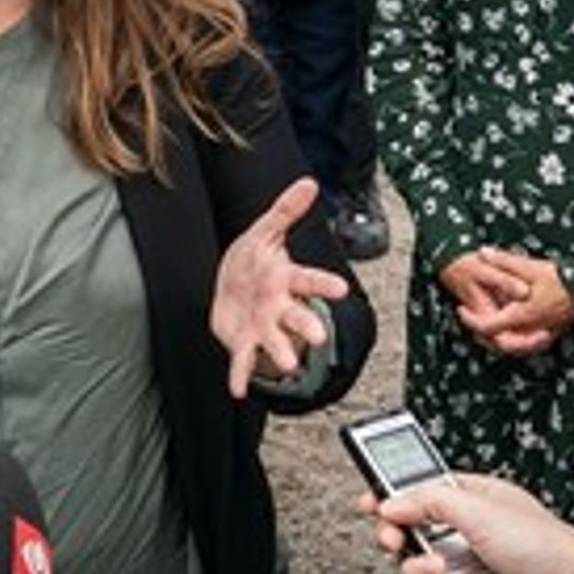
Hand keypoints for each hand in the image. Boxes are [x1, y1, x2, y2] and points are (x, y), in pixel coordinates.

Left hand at [211, 178, 352, 397]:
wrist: (231, 288)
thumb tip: (310, 183)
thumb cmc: (253, 259)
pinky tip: (239, 390)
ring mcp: (263, 326)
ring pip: (274, 342)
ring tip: (288, 367)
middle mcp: (279, 306)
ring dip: (281, 354)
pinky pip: (243, 361)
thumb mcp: (266, 230)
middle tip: (320, 339)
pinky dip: (241, 376)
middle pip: (297, 316)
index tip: (341, 290)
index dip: (323, 285)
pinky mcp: (244, 342)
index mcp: (285, 278)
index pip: (308, 279)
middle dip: (308, 326)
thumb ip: (286, 209)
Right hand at [358, 474, 573, 573]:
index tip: (368, 502)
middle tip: (393, 541)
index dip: (394, 492)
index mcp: (474, 495)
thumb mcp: (481, 511)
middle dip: (398, 536)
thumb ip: (431, 500)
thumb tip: (392, 501)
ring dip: (416, 568)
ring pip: (418, 563)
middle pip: (413, 529)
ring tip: (434, 571)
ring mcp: (467, 561)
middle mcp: (468, 526)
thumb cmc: (543, 545)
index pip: (424, 487)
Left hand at [456, 247, 573, 355]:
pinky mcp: (554, 332)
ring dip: (499, 338)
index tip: (461, 308)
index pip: (486, 327)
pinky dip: (518, 339)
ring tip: (492, 322)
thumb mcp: (531, 267)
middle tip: (474, 318)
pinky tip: (517, 328)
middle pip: (498, 344)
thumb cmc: (562, 280)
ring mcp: (543, 333)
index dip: (470, 320)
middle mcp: (530, 330)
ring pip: (514, 347)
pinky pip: (530, 343)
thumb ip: (505, 261)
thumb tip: (483, 253)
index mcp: (520, 316)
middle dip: (483, 334)